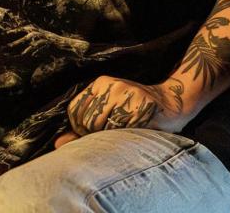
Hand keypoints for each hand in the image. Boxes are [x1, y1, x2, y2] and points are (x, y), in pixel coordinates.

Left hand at [55, 76, 185, 148]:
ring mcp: (126, 93)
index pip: (74, 111)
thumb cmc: (136, 112)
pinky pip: (123, 130)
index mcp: (100, 84)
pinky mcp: (140, 104)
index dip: (81, 128)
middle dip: (96, 134)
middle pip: (87, 121)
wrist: (172, 104)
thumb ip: (81, 129)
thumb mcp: (108, 114)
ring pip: (104, 127)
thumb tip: (57, 144)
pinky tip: (135, 129)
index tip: (95, 131)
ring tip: (125, 129)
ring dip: (112, 135)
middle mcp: (111, 85)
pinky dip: (126, 136)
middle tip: (114, 131)